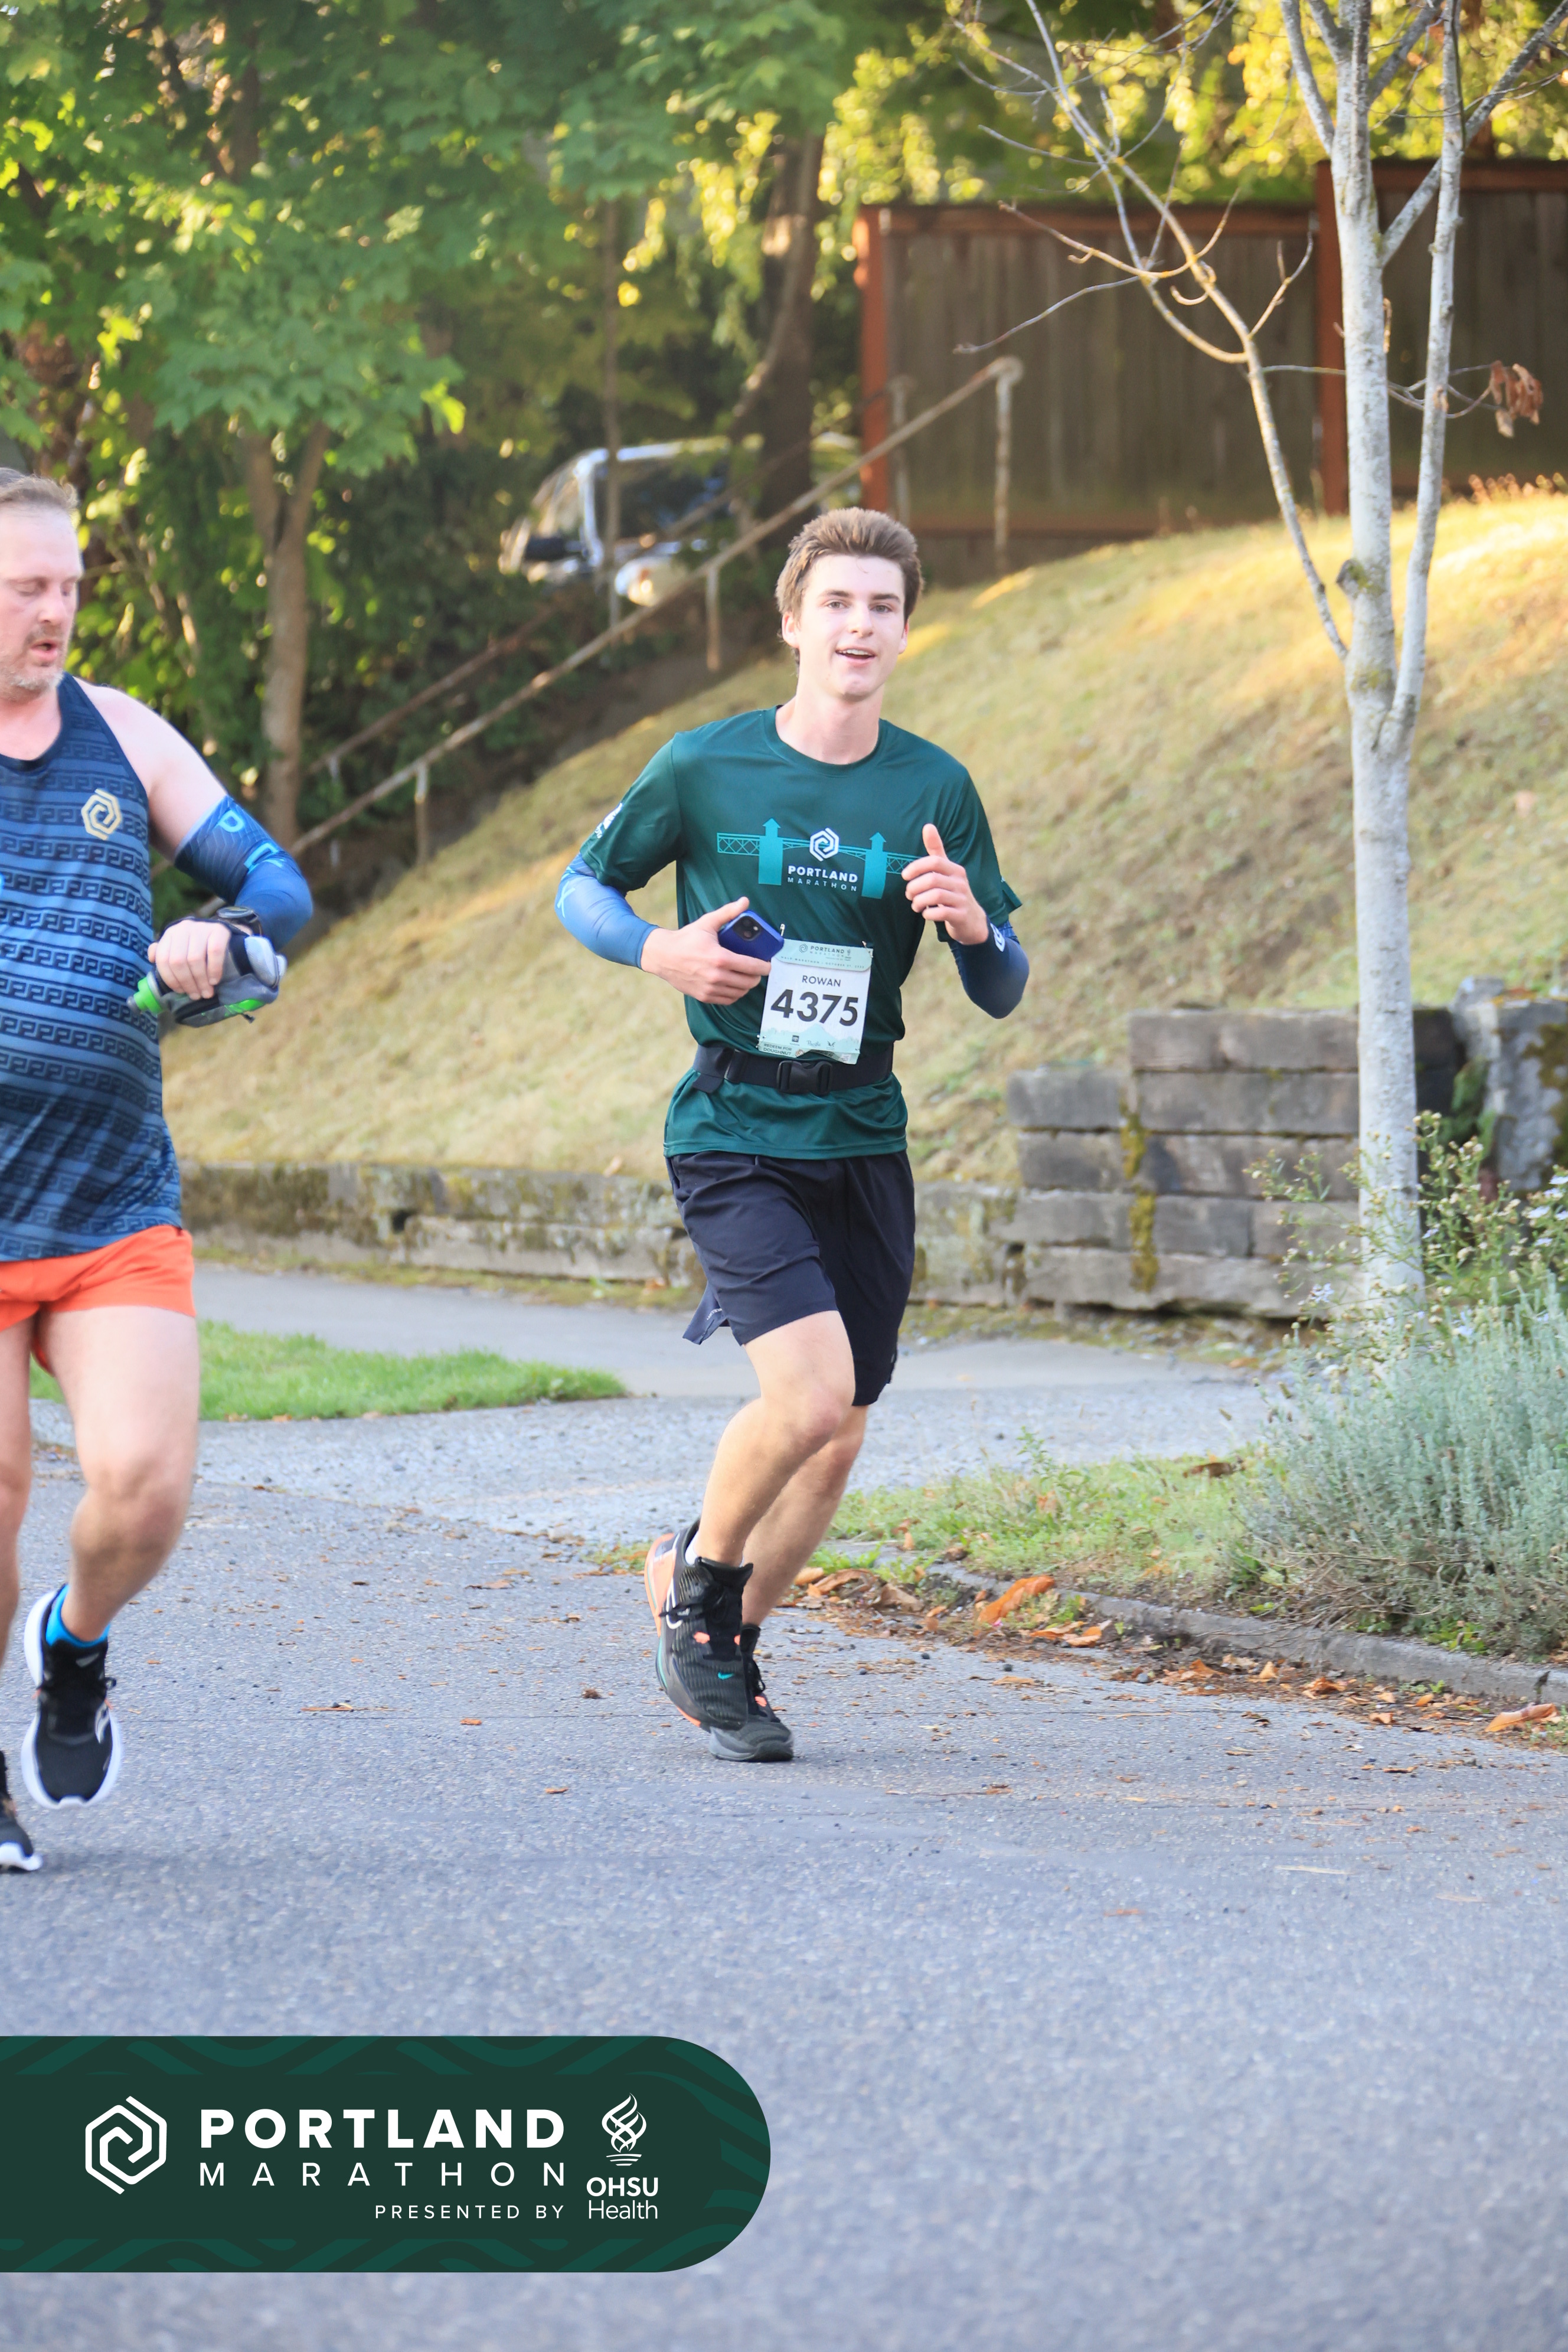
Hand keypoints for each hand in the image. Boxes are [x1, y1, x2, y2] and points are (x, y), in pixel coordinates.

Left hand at [148, 918, 232, 1001]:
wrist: (220, 931)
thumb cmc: (196, 945)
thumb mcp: (177, 947)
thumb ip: (163, 953)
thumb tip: (151, 958)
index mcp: (170, 934)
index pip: (163, 959)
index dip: (170, 979)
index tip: (181, 992)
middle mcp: (183, 929)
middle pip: (178, 961)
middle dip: (187, 982)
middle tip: (196, 995)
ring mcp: (201, 928)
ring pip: (195, 959)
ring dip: (201, 980)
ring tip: (206, 992)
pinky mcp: (219, 931)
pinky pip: (214, 953)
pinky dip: (214, 970)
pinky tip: (214, 981)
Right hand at [640, 896, 773, 1004]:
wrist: (662, 955)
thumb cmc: (686, 939)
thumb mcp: (707, 923)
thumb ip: (728, 912)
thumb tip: (745, 901)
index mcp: (720, 958)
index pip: (751, 967)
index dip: (764, 967)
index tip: (767, 965)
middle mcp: (716, 976)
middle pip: (748, 982)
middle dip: (756, 976)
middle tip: (757, 970)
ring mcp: (710, 988)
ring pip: (739, 992)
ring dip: (746, 986)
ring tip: (747, 978)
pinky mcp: (704, 996)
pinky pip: (727, 1000)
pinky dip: (734, 994)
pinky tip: (735, 986)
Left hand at [902, 824, 988, 945]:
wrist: (971, 919)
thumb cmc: (953, 891)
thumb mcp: (946, 870)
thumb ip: (936, 851)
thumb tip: (928, 826)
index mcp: (955, 869)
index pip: (935, 862)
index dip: (916, 867)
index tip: (905, 876)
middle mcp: (960, 882)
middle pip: (932, 879)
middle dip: (914, 888)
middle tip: (908, 894)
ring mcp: (962, 899)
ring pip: (936, 896)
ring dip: (919, 901)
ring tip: (915, 905)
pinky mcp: (961, 915)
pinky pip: (942, 912)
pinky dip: (929, 914)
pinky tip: (925, 914)